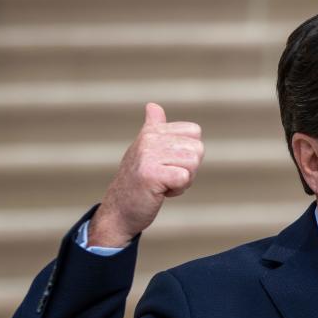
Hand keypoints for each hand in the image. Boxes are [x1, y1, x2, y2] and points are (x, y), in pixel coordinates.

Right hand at [91, 102, 204, 246]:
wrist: (119, 211)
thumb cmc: (137, 183)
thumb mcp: (145, 151)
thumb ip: (153, 128)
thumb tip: (153, 106)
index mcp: (151, 132)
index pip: (194, 132)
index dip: (189, 153)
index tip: (170, 164)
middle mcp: (149, 139)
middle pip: (197, 149)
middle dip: (188, 169)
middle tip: (166, 178)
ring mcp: (148, 155)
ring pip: (193, 163)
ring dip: (183, 181)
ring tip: (162, 184)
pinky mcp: (151, 174)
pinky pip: (184, 178)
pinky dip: (177, 190)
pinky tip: (160, 192)